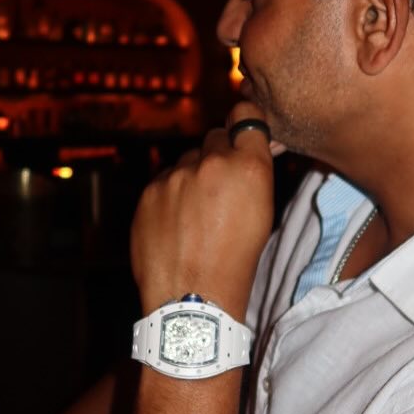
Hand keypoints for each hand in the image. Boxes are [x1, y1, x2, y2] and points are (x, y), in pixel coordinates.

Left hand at [131, 100, 274, 317]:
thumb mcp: (263, 213)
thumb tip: (249, 147)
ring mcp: (176, 176)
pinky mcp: (149, 191)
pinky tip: (177, 223)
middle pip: (216, 137)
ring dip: (193, 176)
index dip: (245, 123)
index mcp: (248, 167)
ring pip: (188, 160)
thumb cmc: (236, 261)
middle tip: (221, 187)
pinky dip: (171, 195)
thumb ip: (253, 173)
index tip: (243, 133)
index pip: (247, 116)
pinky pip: (164, 180)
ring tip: (198, 214)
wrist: (192, 297)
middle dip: (220, 155)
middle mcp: (211, 163)